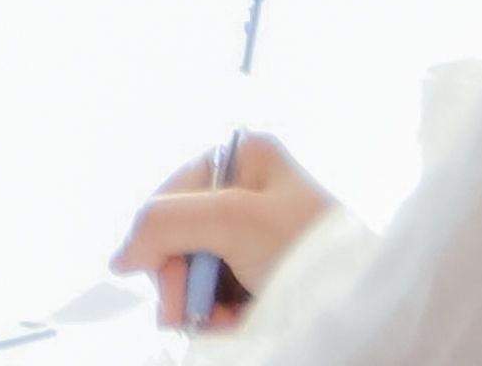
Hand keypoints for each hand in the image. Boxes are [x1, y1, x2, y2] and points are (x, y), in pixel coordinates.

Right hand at [113, 131, 333, 333]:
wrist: (361, 306)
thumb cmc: (306, 249)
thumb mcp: (231, 219)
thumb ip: (162, 223)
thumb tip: (120, 259)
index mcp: (244, 157)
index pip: (168, 196)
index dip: (159, 238)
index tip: (169, 277)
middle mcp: (247, 191)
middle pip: (177, 236)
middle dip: (181, 278)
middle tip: (192, 312)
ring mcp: (255, 236)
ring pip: (194, 271)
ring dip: (198, 303)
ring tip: (222, 321)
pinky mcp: (262, 275)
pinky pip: (218, 294)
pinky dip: (218, 315)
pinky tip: (234, 324)